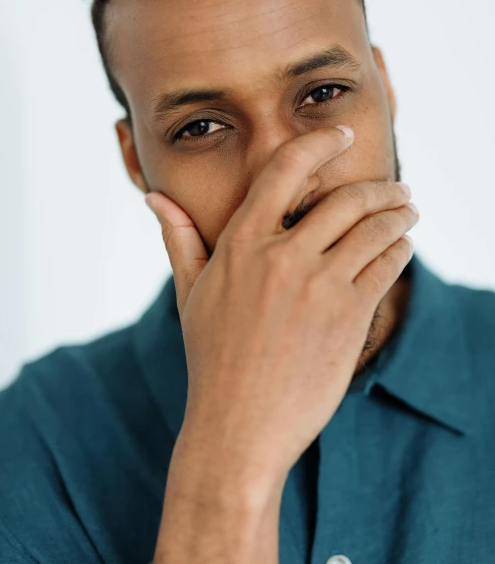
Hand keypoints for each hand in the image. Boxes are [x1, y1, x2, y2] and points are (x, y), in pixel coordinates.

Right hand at [145, 125, 416, 493]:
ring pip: (375, 228)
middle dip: (380, 188)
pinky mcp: (348, 316)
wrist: (239, 428)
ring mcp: (318, 285)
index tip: (342, 136)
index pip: (285, 169)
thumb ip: (179, 238)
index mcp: (240, 243)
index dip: (319, 143)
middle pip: (346, 198)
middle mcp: (281, 256)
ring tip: (409, 212)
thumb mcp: (190, 295)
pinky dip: (400, 250)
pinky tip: (402, 248)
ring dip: (399, 214)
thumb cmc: (212, 360)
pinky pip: (386, 264)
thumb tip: (155, 199)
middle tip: (398, 189)